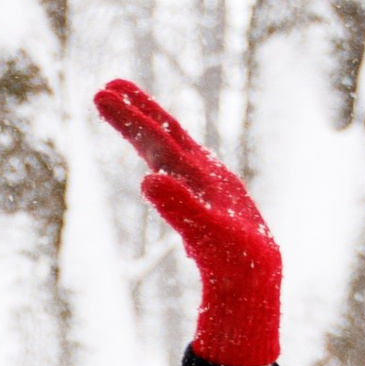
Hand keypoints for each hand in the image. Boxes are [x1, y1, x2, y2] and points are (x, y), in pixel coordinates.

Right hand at [93, 78, 280, 365]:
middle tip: (107, 87)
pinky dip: (165, 159)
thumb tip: (147, 179)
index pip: (160, 139)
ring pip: (175, 149)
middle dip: (137, 111)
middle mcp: (206, 173)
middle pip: (167, 134)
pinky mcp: (208, 201)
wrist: (262, 278)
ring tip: (129, 112)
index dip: (130, 117)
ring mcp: (208, 185)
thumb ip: (180, 207)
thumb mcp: (208, 238)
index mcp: (201, 176)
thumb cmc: (238, 262)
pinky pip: (182, 172)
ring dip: (150, 130)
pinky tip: (158, 167)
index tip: (101, 94)